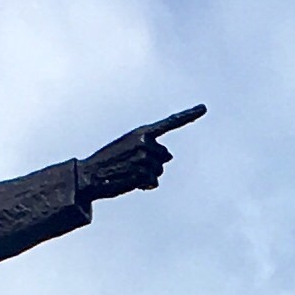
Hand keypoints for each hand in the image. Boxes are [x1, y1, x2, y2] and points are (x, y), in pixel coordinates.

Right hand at [83, 102, 203, 198]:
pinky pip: (154, 182)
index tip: (204, 108)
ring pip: (159, 171)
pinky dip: (145, 185)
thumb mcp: (128, 146)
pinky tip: (131, 182)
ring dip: (147, 175)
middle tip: (131, 164)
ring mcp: (146, 158)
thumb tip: (170, 155)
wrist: (90, 174)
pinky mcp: (144, 174)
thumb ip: (150, 146)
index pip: (170, 123)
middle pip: (165, 156)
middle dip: (153, 163)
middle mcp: (146, 143)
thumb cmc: (109, 160)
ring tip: (128, 173)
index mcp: (142, 132)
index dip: (188, 115)